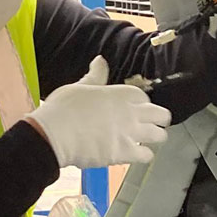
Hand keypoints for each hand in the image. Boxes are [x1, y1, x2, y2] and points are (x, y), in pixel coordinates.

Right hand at [26, 56, 170, 168]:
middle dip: (159, 118)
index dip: (141, 102)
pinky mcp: (125, 153)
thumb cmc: (64, 108)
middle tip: (153, 123)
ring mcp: (130, 134)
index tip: (137, 106)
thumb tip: (100, 60)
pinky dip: (144, 154)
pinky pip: (147, 155)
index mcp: (120, 94)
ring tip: (148, 139)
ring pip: (159, 136)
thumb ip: (95, 76)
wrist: (55, 134)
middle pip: (161, 115)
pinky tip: (137, 154)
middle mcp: (130, 112)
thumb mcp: (79, 86)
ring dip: (155, 137)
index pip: (143, 96)